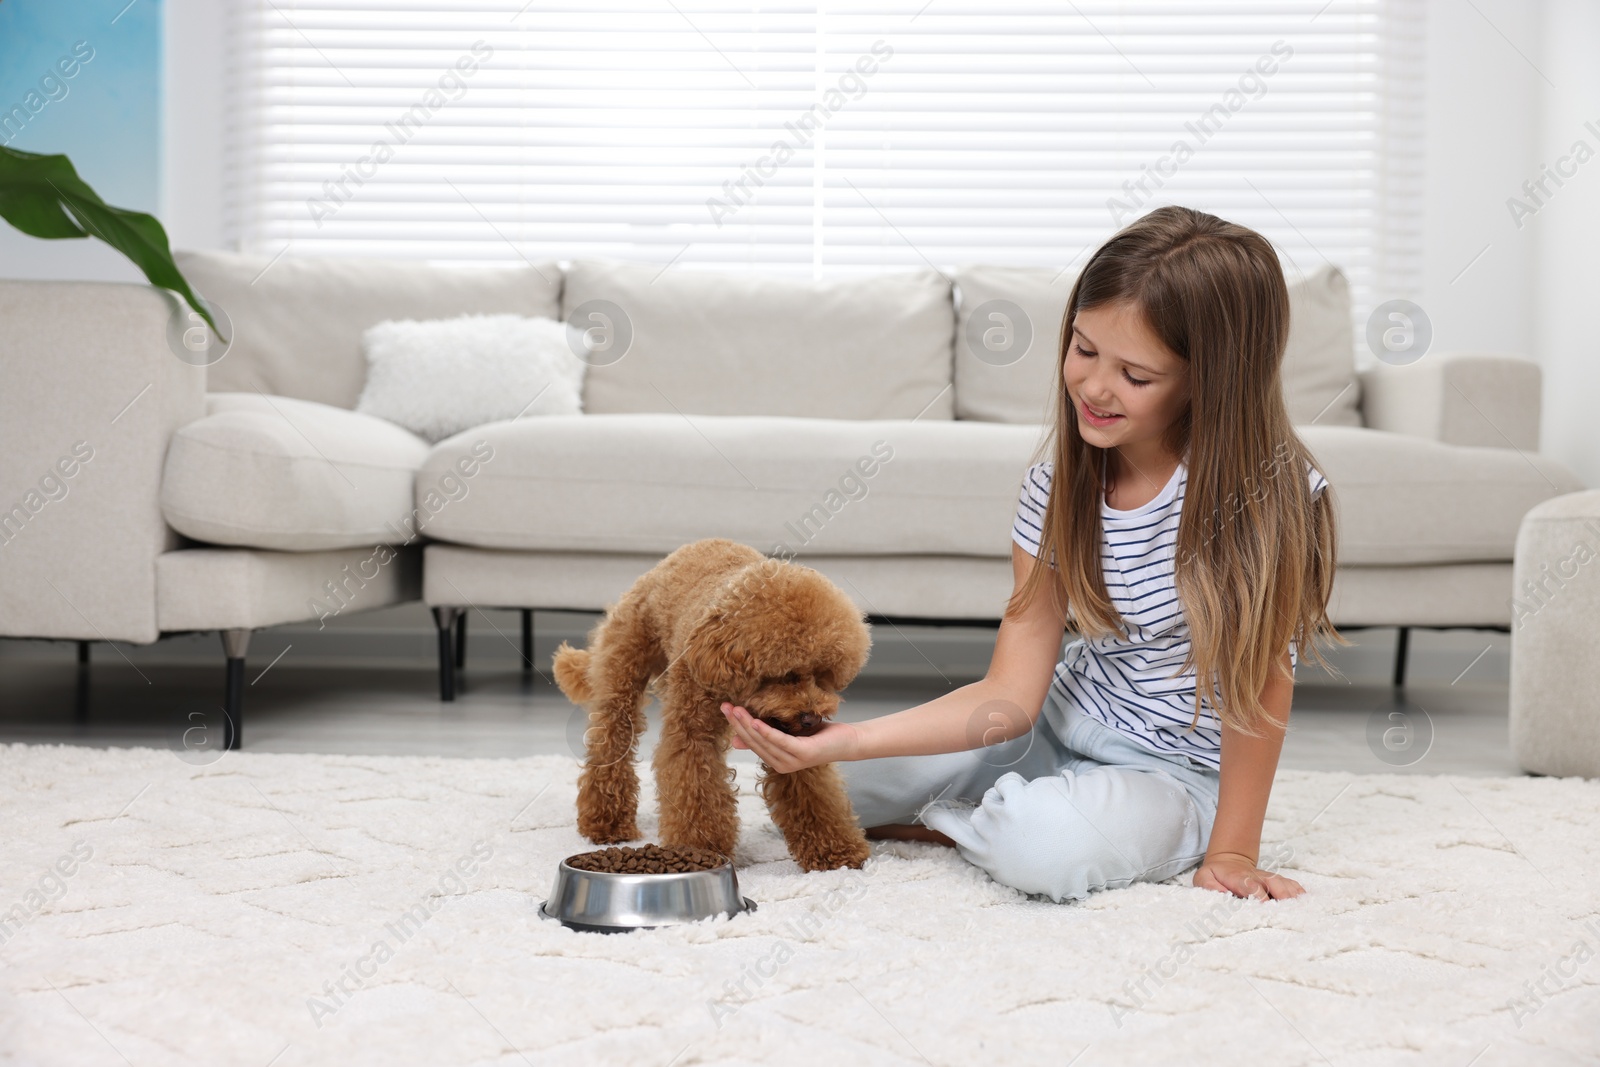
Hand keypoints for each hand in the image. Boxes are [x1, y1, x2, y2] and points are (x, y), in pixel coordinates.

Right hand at [720, 702, 860, 772]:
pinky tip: (755, 721)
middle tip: (725, 706)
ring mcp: (792, 761)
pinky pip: (780, 741)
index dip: (736, 726)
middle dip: (738, 724)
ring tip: (737, 709)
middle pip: (754, 742)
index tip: (725, 709)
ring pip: (764, 741)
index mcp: (776, 760)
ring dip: (748, 725)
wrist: (847, 740)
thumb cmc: (818, 734)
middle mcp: (781, 765)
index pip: (751, 743)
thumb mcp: (787, 733)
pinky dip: (766, 732)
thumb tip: (735, 738)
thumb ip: (766, 734)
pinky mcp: (802, 754)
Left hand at [1193, 851, 1304, 900]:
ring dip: (1293, 895)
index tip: (1264, 905)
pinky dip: (1300, 893)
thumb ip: (1209, 886)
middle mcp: (1257, 877)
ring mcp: (1269, 878)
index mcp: (1239, 877)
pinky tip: (1307, 903)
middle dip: (1282, 895)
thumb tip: (1222, 893)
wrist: (1229, 860)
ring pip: (1284, 883)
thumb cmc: (1216, 875)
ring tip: (1301, 909)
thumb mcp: (1204, 877)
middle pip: (1273, 883)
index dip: (1258, 894)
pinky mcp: (1277, 881)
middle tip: (1289, 910)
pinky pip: (1292, 885)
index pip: (1251, 885)